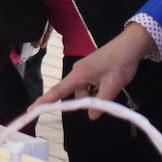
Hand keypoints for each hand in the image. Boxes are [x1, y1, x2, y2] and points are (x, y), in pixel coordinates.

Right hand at [35, 22, 155, 118]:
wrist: (130, 46)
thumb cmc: (120, 63)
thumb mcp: (112, 86)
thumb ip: (100, 103)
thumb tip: (92, 116)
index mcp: (79, 74)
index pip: (58, 91)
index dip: (44, 102)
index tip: (31, 110)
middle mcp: (77, 72)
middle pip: (76, 94)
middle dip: (89, 99)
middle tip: (108, 92)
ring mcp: (84, 70)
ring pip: (85, 91)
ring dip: (96, 94)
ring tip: (112, 84)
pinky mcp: (90, 69)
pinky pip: (89, 85)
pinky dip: (98, 88)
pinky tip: (110, 81)